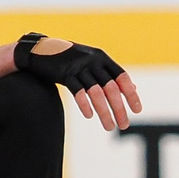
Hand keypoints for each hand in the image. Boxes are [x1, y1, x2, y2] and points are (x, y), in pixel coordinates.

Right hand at [15, 35, 142, 131]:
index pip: (122, 77)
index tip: (136, 110)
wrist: (42, 50)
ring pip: (96, 92)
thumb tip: (134, 89)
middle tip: (124, 125)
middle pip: (111, 88)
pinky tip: (89, 116)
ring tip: (109, 126)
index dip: (130, 94)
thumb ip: (112, 75)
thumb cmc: (71, 59)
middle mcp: (93, 61)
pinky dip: (85, 104)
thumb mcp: (93, 63)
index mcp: (102, 58)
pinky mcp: (64, 73)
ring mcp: (78, 66)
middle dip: (119, 108)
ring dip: (104, 112)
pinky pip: (78, 91)